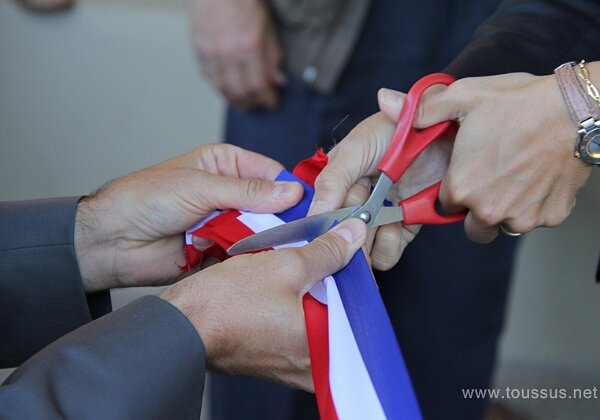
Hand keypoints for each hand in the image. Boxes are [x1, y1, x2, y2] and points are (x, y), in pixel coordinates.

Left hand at [75, 144, 303, 291]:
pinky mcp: (220, 251)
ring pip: (262, 231)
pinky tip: (268, 264)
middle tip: (306, 232)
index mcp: (224, 165)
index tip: (311, 204)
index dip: (290, 187)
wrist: (113, 241)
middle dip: (283, 217)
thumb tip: (291, 192)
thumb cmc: (147, 199)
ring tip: (288, 249)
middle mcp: (229, 193)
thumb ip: (247, 192)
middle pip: (270, 204)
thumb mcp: (200, 187)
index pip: (270, 172)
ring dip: (270, 240)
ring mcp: (226, 223)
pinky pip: (246, 254)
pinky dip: (254, 259)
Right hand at [160, 218, 366, 390]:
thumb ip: (326, 251)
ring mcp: (290, 365)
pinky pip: (297, 329)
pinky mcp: (273, 358)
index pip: (359, 305)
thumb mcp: (284, 265)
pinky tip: (279, 287)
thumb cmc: (224, 305)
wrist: (181, 323)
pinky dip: (295, 306)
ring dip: (312, 292)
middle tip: (318, 257)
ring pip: (318, 320)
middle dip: (332, 281)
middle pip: (340, 313)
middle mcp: (311, 364)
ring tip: (296, 271)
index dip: (352, 270)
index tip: (342, 250)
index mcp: (321, 346)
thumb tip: (351, 236)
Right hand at [190, 0, 285, 109]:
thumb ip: (273, 56)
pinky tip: (226, 90)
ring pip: (223, 88)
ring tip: (242, 103)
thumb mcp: (267, 26)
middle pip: (241, 91)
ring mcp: (211, 53)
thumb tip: (278, 80)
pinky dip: (218, 88)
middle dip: (252, 102)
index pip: (260, 85)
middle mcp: (229, 53)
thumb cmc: (244, 1)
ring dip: (234, 100)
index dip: (267, 99)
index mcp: (250, 46)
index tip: (273, 104)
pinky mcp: (198, 50)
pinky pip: (208, 77)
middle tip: (258, 106)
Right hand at [308, 99, 451, 269]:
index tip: (334, 228)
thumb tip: (315, 211)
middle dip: (349, 237)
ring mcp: (379, 217)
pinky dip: (390, 244)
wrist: (445, 133)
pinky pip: (387, 253)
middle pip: (341, 237)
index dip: (327, 225)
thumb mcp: (358, 147)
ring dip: (370, 243)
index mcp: (337, 181)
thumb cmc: (399, 128)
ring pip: (361, 251)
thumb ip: (333, 179)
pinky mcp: (402, 229)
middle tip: (365, 225)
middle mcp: (354, 201)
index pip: (322, 214)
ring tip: (386, 220)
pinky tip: (398, 224)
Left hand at [388, 72, 592, 241]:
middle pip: (472, 226)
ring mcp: (521, 216)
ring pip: (502, 226)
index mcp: (461, 186)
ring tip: (513, 177)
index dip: (454, 188)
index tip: (465, 173)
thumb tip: (386, 102)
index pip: (444, 204)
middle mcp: (488, 209)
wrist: (575, 109)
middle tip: (490, 179)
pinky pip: (534, 220)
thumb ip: (422, 109)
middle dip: (476, 208)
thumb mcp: (463, 97)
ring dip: (504, 209)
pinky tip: (537, 178)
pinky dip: (534, 205)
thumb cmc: (518, 103)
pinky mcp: (549, 217)